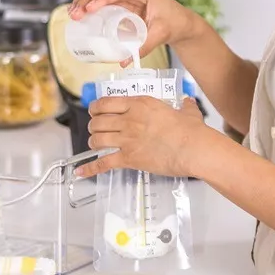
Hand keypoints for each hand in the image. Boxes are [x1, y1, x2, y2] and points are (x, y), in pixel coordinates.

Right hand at [68, 0, 201, 62]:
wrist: (181, 23)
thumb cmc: (174, 24)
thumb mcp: (159, 35)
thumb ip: (143, 47)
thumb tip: (124, 61)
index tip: (88, 9)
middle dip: (86, 0)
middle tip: (76, 14)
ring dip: (85, 1)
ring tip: (73, 14)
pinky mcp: (124, 1)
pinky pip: (104, 0)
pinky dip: (90, 5)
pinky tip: (80, 13)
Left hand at [75, 96, 208, 177]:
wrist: (194, 149)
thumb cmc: (192, 130)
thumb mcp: (187, 112)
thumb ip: (184, 106)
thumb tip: (188, 102)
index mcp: (139, 104)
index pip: (106, 103)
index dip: (96, 108)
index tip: (95, 111)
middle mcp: (128, 120)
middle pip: (97, 121)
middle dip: (94, 126)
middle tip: (97, 129)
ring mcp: (127, 140)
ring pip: (97, 139)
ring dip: (93, 142)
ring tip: (96, 144)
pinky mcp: (128, 158)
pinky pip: (103, 163)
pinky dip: (90, 168)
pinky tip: (80, 172)